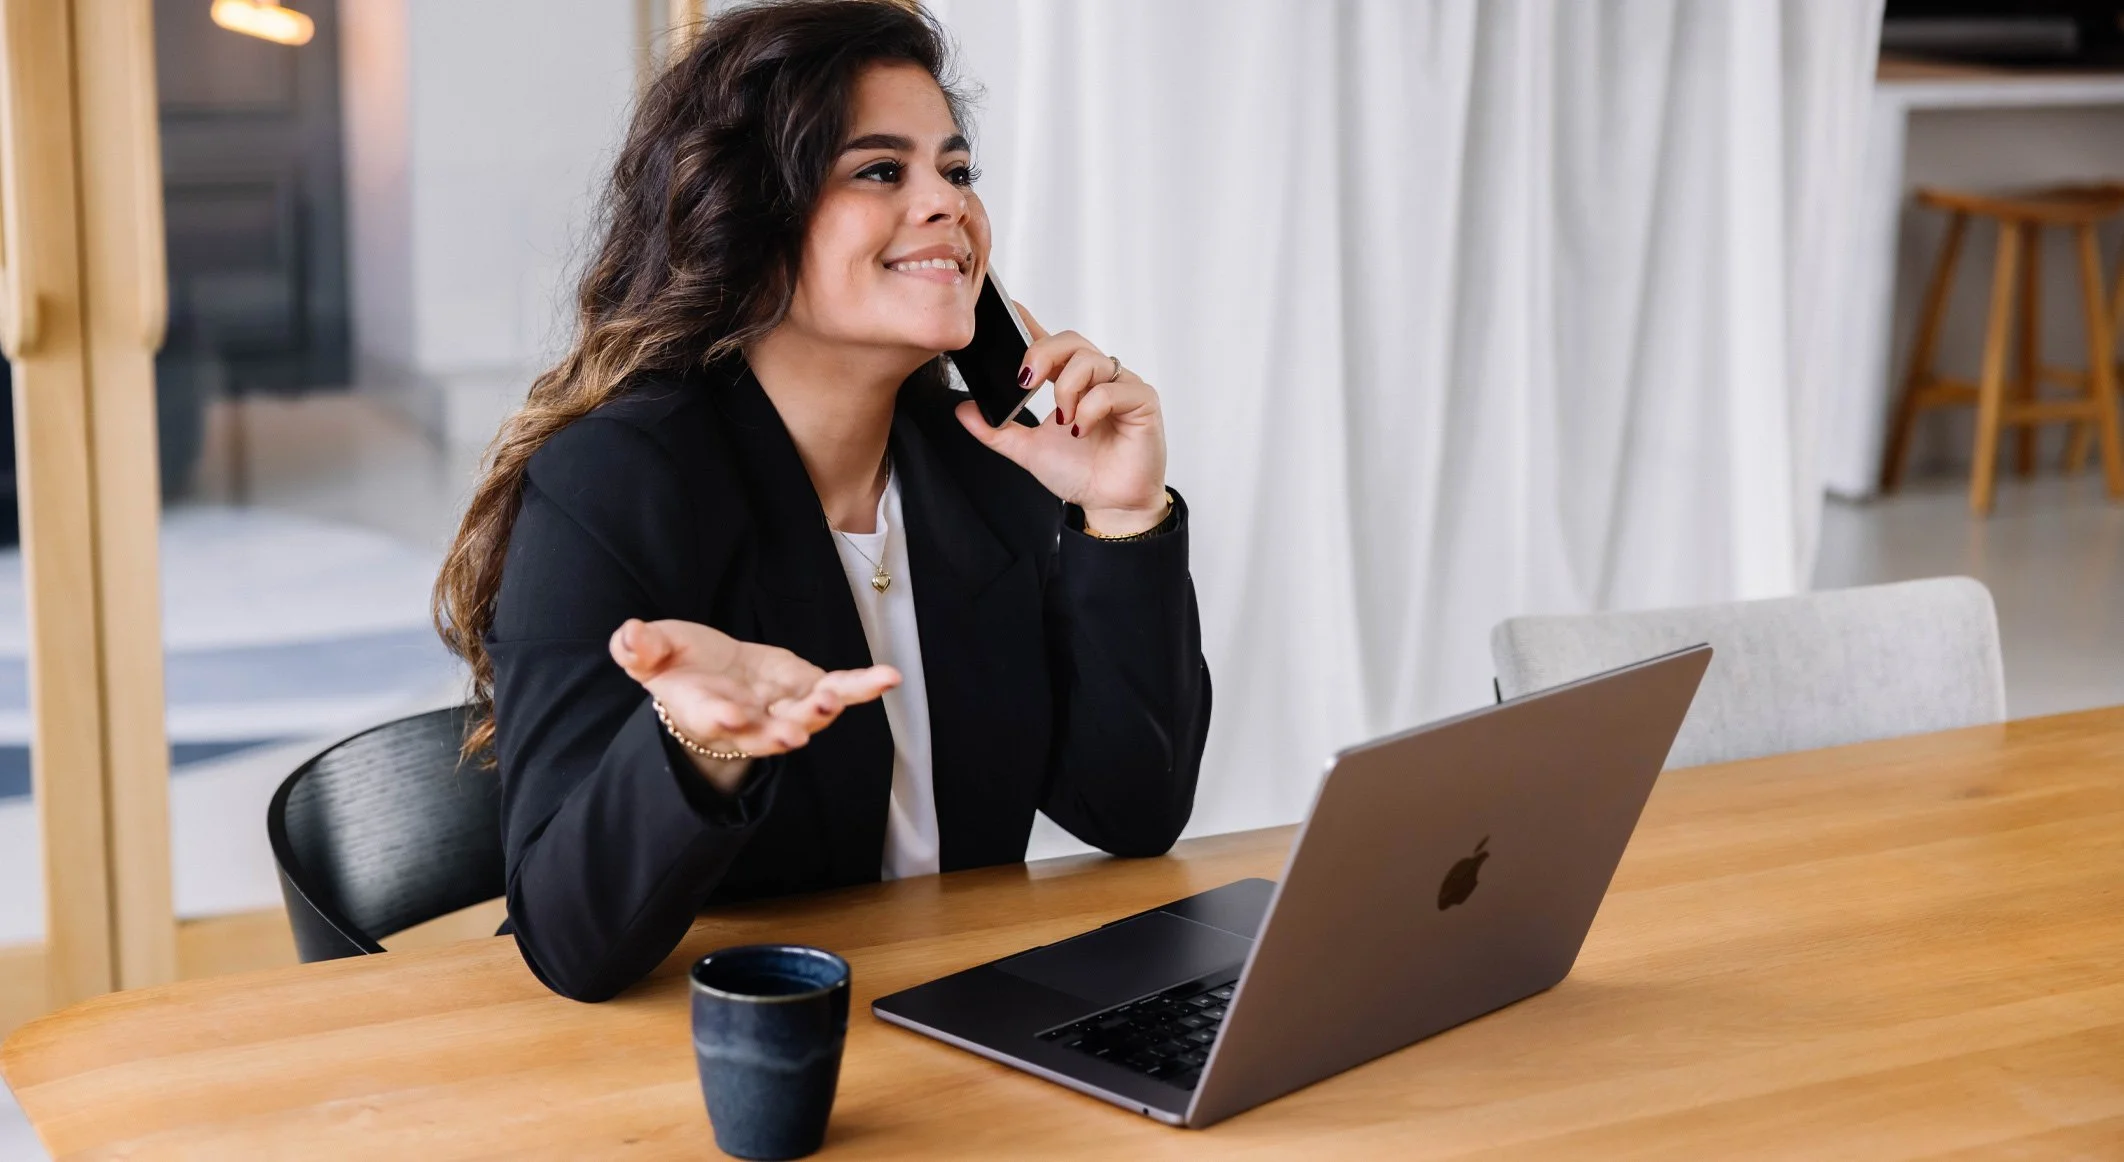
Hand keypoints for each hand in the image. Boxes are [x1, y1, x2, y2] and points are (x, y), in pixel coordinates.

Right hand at [609, 618, 898, 793]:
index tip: (730, 716)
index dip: (721, 720)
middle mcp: (748, 720)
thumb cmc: (677, 664)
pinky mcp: (807, 689)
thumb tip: (628, 636)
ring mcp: (781, 708)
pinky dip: (862, 687)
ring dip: (821, 710)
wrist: (711, 674)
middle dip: (779, 732)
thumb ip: (641, 648)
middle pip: (765, 733)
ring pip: (806, 717)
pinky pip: (840, 691)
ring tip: (836, 696)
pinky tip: (887, 679)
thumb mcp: (652, 651)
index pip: (712, 719)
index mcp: (705, 711)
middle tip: (793, 733)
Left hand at [953, 303, 1170, 535]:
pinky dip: (1090, 409)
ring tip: (1064, 421)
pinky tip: (1083, 430)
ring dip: (1066, 389)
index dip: (1029, 323)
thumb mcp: (1027, 450)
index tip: (1008, 310)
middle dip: (1042, 354)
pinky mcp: (1143, 400)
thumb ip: (996, 430)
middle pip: (1070, 340)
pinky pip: (1112, 389)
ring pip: (1089, 360)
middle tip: (1025, 382)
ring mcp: (1121, 385)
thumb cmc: (1080, 473)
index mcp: (1070, 381)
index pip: (1050, 342)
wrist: (1109, 504)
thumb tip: (963, 409)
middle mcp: (1097, 377)